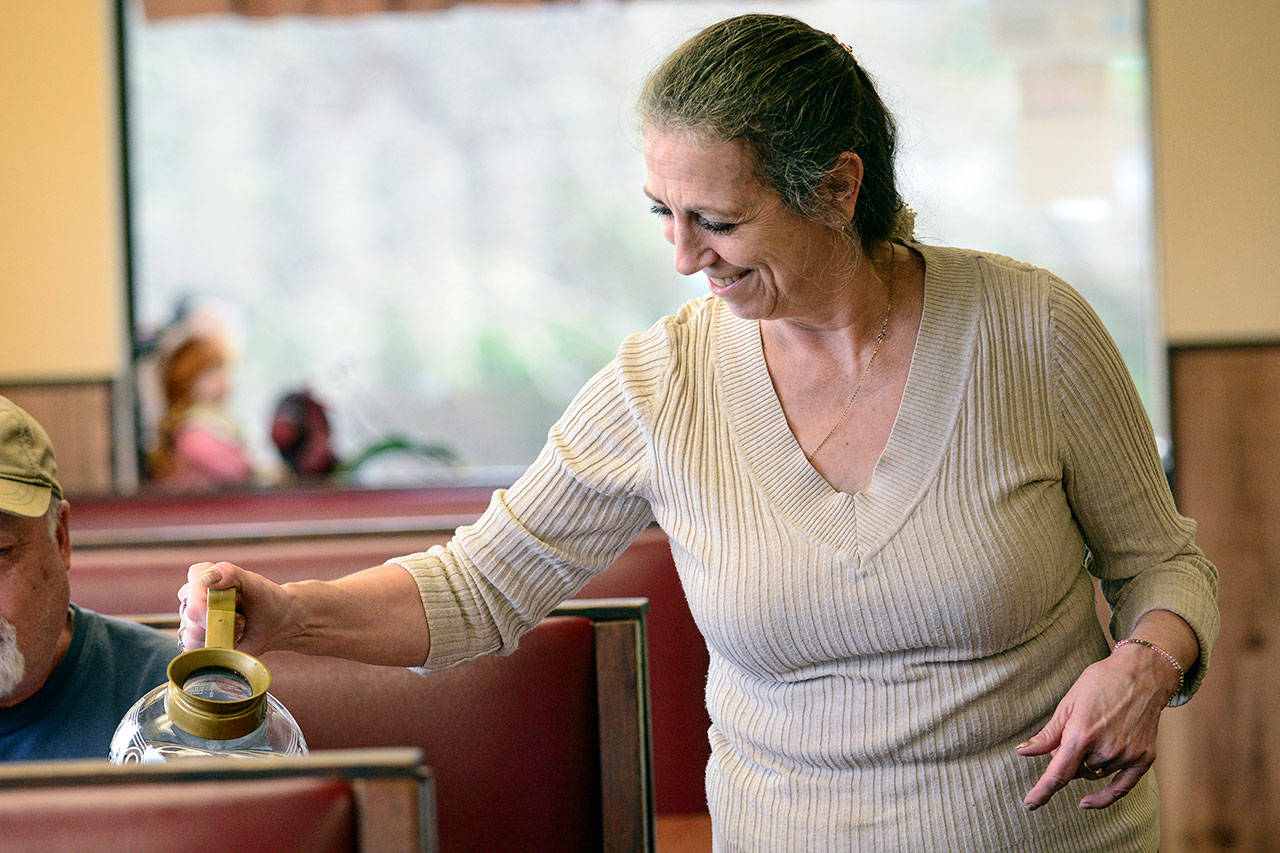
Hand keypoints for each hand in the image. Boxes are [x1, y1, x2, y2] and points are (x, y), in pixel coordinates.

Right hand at [177, 561, 290, 656]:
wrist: (275, 625)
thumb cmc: (265, 600)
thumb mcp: (255, 584)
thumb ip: (232, 574)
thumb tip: (205, 578)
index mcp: (205, 576)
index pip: (193, 583)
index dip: (209, 598)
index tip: (233, 603)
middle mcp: (193, 597)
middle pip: (191, 613)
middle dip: (220, 620)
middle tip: (242, 618)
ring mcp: (192, 619)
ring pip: (191, 634)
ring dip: (220, 635)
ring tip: (238, 628)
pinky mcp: (195, 640)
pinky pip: (195, 649)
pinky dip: (216, 648)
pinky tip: (231, 640)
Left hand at [1016, 643, 1179, 810]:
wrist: (1142, 674)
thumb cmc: (1100, 683)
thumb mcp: (1068, 703)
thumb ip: (1047, 734)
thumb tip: (1023, 752)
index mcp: (1082, 734)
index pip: (1058, 773)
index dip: (1042, 791)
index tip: (1030, 804)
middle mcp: (1106, 749)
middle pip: (1074, 771)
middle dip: (1066, 759)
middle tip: (1072, 733)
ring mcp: (1127, 755)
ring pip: (1094, 775)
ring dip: (1085, 766)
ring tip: (1092, 736)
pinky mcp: (1144, 759)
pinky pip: (1121, 788)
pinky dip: (1104, 797)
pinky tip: (1088, 802)